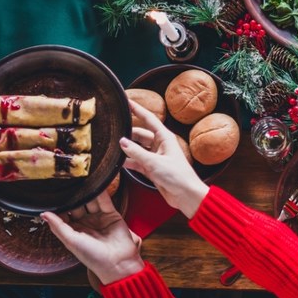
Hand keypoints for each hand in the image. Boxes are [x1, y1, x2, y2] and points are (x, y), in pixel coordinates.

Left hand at [42, 193, 143, 286]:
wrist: (117, 261)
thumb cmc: (93, 257)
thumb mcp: (71, 241)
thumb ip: (58, 226)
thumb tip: (43, 214)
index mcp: (73, 231)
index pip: (64, 213)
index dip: (59, 205)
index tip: (54, 193)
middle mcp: (85, 223)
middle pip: (78, 205)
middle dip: (74, 196)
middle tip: (69, 183)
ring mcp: (99, 218)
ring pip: (91, 201)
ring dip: (87, 192)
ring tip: (82, 181)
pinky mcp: (111, 214)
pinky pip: (105, 201)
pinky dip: (101, 193)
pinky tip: (97, 185)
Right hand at [121, 101, 207, 218]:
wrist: (186, 195)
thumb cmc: (177, 176)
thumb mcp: (154, 163)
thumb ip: (136, 153)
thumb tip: (122, 141)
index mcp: (165, 138)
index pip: (149, 119)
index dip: (137, 109)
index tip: (126, 101)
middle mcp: (160, 145)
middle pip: (140, 134)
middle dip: (128, 132)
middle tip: (113, 130)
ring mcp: (156, 157)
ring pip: (137, 148)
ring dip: (127, 149)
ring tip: (112, 146)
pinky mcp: (152, 168)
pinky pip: (137, 161)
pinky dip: (129, 161)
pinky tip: (118, 162)